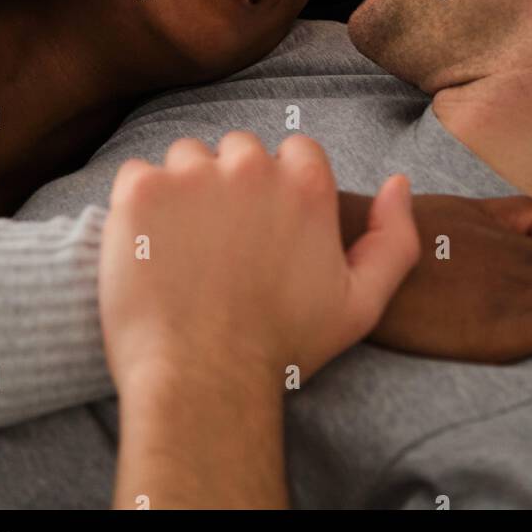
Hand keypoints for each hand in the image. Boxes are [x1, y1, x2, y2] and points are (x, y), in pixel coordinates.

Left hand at [99, 131, 419, 396]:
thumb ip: (393, 239)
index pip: (294, 153)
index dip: (279, 189)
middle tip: (219, 244)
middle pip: (236, 151)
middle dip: (229, 186)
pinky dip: (137, 205)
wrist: (202, 380)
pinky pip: (135, 174)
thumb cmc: (279, 347)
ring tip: (181, 249)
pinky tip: (148, 247)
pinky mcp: (140, 190)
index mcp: (305, 184)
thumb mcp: (360, 304)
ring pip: (185, 159)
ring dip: (182, 191)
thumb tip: (397, 183)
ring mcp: (191, 174)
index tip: (263, 229)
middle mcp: (250, 166)